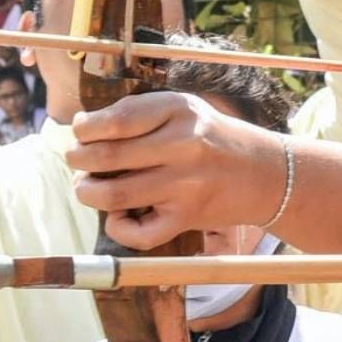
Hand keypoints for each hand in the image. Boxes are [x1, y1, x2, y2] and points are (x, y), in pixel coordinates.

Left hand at [68, 91, 283, 250]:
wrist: (264, 173)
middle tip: (76, 159)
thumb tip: (82, 128)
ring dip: (86, 192)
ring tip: (86, 186)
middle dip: (78, 159)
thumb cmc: (211, 137)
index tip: (80, 131)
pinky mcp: (187, 218)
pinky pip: (139, 234)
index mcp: (180, 111)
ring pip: (113, 196)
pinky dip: (117, 227)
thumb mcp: (182, 108)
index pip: (115, 121)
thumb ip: (137, 112)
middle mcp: (184, 146)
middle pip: (107, 157)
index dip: (84, 129)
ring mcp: (186, 185)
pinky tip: (118, 215)